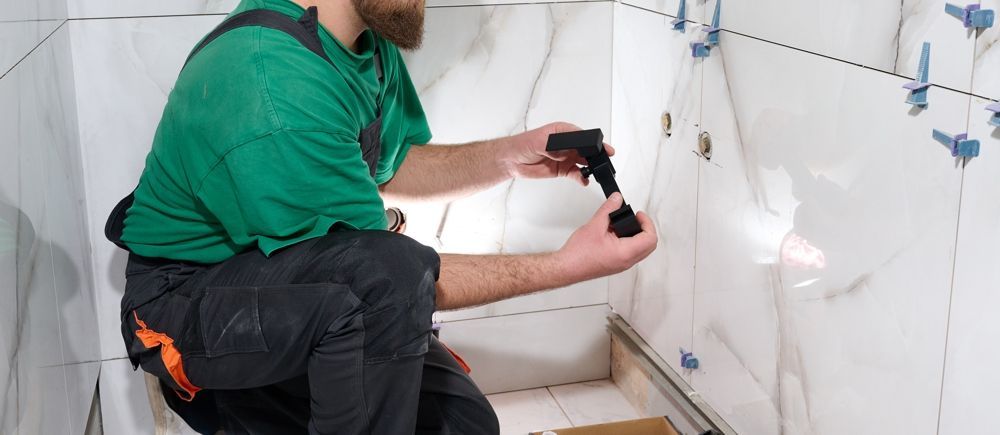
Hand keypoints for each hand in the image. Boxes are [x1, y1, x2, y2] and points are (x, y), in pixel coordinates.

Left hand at [500, 122, 615, 185]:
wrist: (512, 161)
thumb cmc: (522, 145)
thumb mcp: (538, 141)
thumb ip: (553, 146)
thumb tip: (564, 152)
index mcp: (563, 131)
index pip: (583, 136)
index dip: (594, 142)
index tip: (602, 148)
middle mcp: (567, 144)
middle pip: (587, 149)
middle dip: (595, 156)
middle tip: (602, 162)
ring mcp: (566, 157)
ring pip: (584, 162)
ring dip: (590, 168)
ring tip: (593, 172)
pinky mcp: (562, 169)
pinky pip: (576, 174)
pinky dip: (582, 177)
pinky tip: (584, 180)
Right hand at [557, 193, 656, 280]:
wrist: (567, 267)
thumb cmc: (578, 254)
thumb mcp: (595, 225)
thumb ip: (608, 209)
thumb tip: (617, 199)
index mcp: (625, 253)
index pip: (650, 238)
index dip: (647, 222)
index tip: (638, 214)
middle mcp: (627, 261)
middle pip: (649, 245)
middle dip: (645, 228)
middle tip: (636, 218)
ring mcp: (622, 265)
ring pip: (641, 250)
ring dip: (637, 235)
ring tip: (623, 224)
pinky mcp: (616, 265)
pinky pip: (631, 253)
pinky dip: (628, 241)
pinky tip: (615, 233)